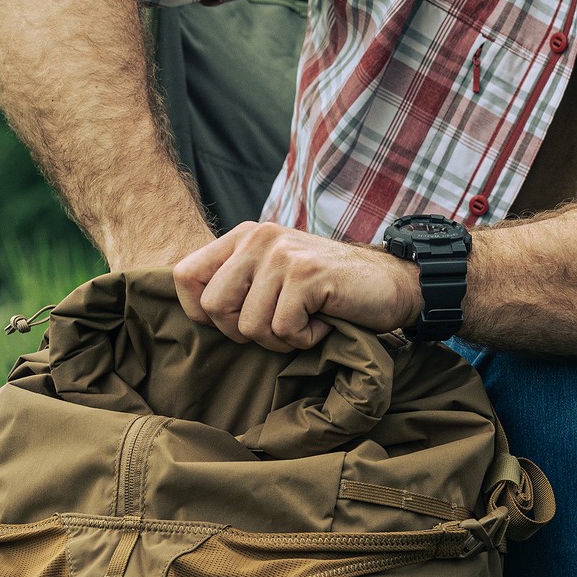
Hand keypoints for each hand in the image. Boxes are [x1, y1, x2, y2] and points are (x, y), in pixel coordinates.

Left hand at [172, 222, 422, 350]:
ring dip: (280, 339)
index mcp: (243, 236)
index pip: (185, 275)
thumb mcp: (273, 276)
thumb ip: (237, 283)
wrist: (390, 284)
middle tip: (279, 326)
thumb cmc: (326, 291)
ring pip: (249, 326)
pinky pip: (283, 330)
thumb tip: (195, 313)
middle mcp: (259, 238)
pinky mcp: (307, 274)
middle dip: (243, 333)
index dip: (201, 311)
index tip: (234, 321)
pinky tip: (323, 324)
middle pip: (213, 307)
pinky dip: (305, 340)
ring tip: (306, 322)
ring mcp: (283, 254)